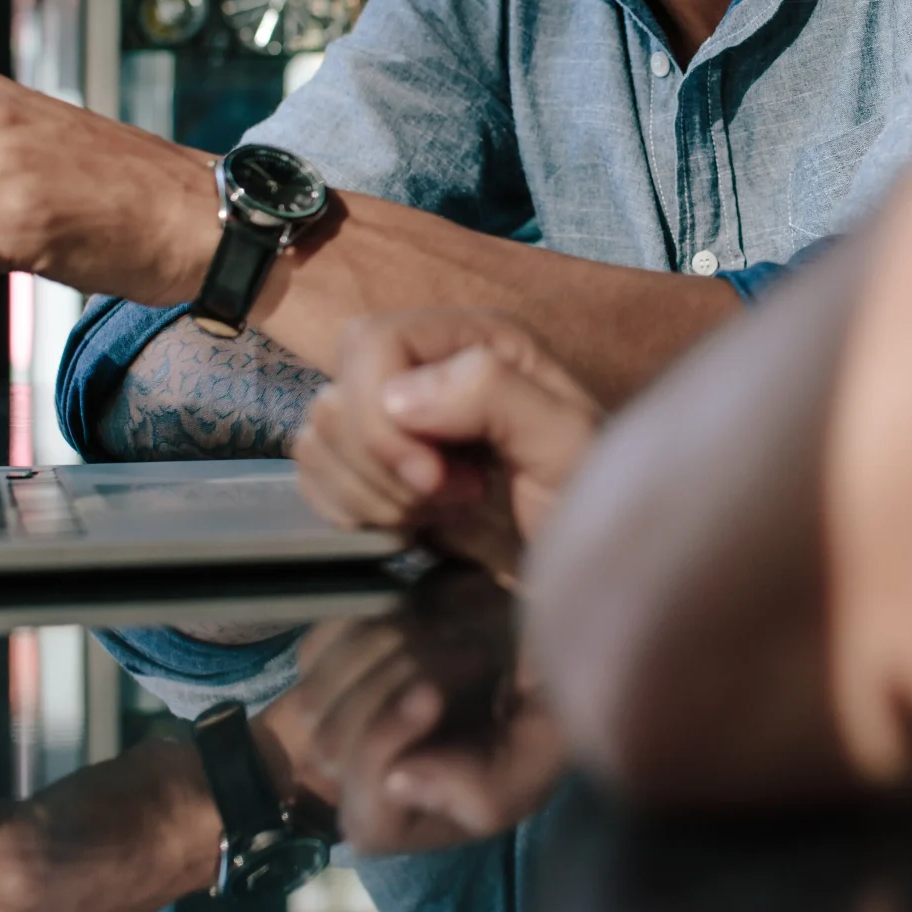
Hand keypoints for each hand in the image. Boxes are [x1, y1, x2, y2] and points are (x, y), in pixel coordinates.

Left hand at [272, 574, 564, 854]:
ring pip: (319, 691)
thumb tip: (400, 781)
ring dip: (390, 647)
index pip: (364, 804)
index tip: (433, 695)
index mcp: (404, 820)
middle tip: (468, 655)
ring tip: (448, 634)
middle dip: (403, 687)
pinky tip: (415, 618)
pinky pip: (315, 649)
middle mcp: (359, 778)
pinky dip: (365, 623)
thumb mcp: (539, 758)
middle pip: (333, 742)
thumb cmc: (543, 701)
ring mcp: (337, 719)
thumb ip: (487, 791)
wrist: (538, 629)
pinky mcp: (328, 665)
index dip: (389, 745)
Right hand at [295, 309, 601, 577]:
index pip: (371, 343)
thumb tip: (398, 395)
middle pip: (337, 395)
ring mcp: (398, 418)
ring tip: (441, 513)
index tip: (433, 480)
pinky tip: (410, 525)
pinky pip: (314, 473)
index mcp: (476, 339)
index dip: (381, 418)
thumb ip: (495, 396)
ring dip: (372, 493)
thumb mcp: (569, 445)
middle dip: (382, 466)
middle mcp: (429, 368)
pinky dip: (349, 508)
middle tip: (454, 499)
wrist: (596, 572)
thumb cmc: (597, 507)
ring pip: (320, 437)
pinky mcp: (376, 468)